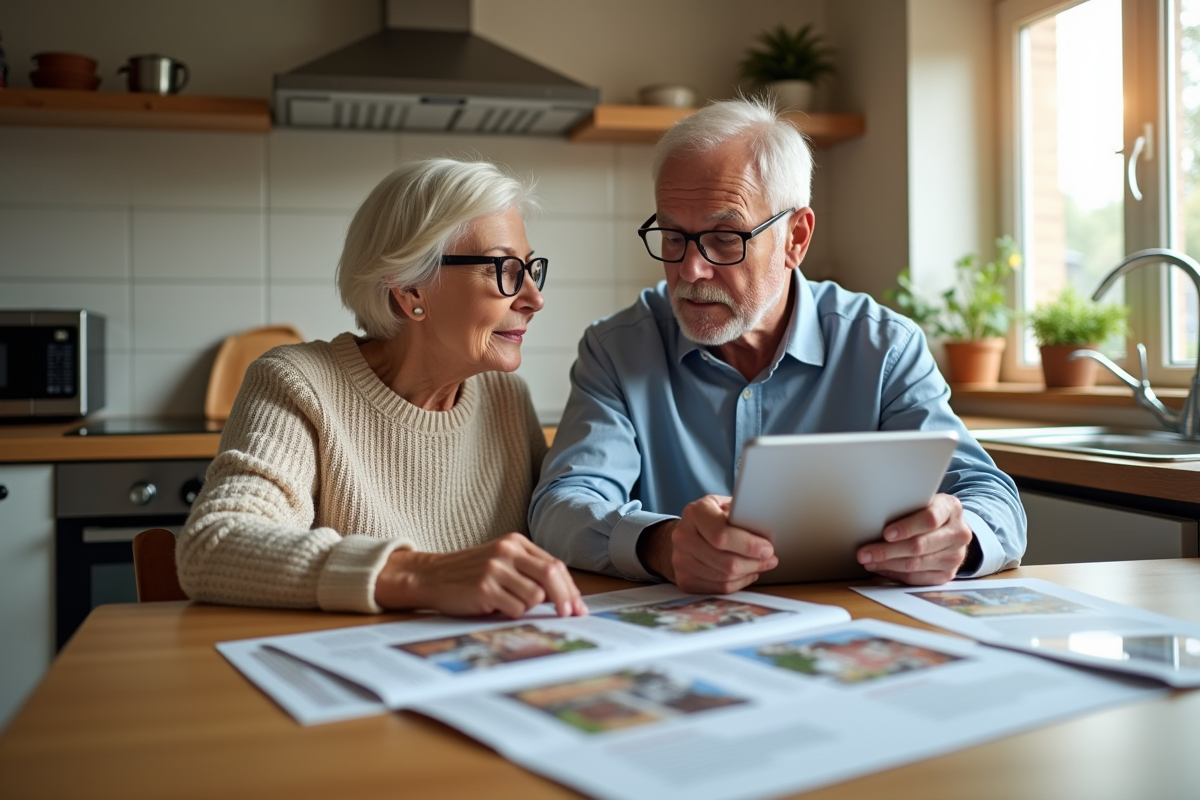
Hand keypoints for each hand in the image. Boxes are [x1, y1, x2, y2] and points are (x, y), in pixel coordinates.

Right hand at [374, 533, 587, 617]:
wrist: (431, 576)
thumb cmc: (470, 574)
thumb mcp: (501, 562)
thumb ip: (529, 571)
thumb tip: (564, 597)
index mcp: (515, 542)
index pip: (554, 565)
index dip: (570, 588)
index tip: (578, 607)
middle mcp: (507, 551)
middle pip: (551, 575)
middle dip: (565, 599)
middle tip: (570, 615)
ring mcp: (495, 568)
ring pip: (534, 596)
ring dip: (528, 607)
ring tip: (508, 604)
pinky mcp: (484, 588)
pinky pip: (515, 608)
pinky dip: (512, 613)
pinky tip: (496, 608)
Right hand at [638, 495, 777, 593]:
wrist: (685, 534)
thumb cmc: (712, 518)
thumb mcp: (725, 506)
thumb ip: (742, 514)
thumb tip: (767, 531)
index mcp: (695, 512)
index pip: (721, 535)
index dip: (748, 545)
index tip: (767, 549)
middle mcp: (683, 536)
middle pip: (726, 562)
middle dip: (754, 563)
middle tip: (770, 559)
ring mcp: (681, 560)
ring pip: (724, 578)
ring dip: (748, 573)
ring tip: (760, 565)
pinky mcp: (684, 579)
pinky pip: (718, 588)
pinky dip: (738, 583)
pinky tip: (746, 573)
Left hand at [856, 493, 972, 584]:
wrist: (952, 530)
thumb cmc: (928, 512)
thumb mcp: (922, 502)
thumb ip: (906, 507)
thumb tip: (872, 518)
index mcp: (951, 508)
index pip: (930, 519)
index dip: (906, 527)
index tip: (886, 533)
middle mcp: (958, 533)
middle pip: (920, 545)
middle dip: (887, 550)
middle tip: (864, 553)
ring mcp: (955, 556)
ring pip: (916, 564)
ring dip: (887, 564)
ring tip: (868, 561)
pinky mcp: (948, 574)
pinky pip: (918, 578)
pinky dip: (896, 574)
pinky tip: (881, 568)